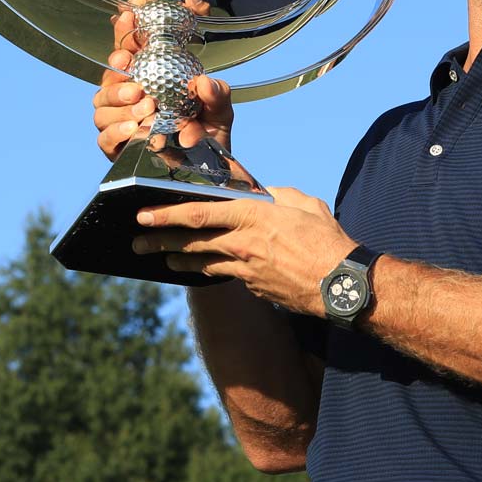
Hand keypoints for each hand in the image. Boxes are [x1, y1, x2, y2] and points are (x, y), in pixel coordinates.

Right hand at [93, 0, 233, 159]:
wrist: (210, 171)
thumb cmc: (209, 133)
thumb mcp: (220, 109)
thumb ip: (217, 93)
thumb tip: (203, 83)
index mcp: (148, 80)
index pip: (129, 51)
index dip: (125, 33)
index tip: (129, 17)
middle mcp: (128, 98)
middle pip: (108, 78)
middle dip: (117, 75)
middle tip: (138, 84)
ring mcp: (119, 123)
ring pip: (101, 106)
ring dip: (118, 104)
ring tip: (144, 108)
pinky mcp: (117, 149)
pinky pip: (104, 138)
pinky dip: (116, 132)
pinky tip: (134, 129)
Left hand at [130, 187, 353, 312]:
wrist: (343, 286)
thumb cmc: (328, 240)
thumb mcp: (304, 205)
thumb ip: (277, 195)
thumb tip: (262, 194)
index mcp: (253, 216)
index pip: (199, 213)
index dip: (167, 214)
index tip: (144, 214)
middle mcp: (242, 243)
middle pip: (191, 241)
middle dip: (160, 240)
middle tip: (137, 240)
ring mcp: (246, 269)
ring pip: (202, 262)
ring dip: (177, 259)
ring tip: (160, 258)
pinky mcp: (254, 287)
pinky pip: (225, 274)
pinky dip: (209, 270)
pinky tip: (199, 269)